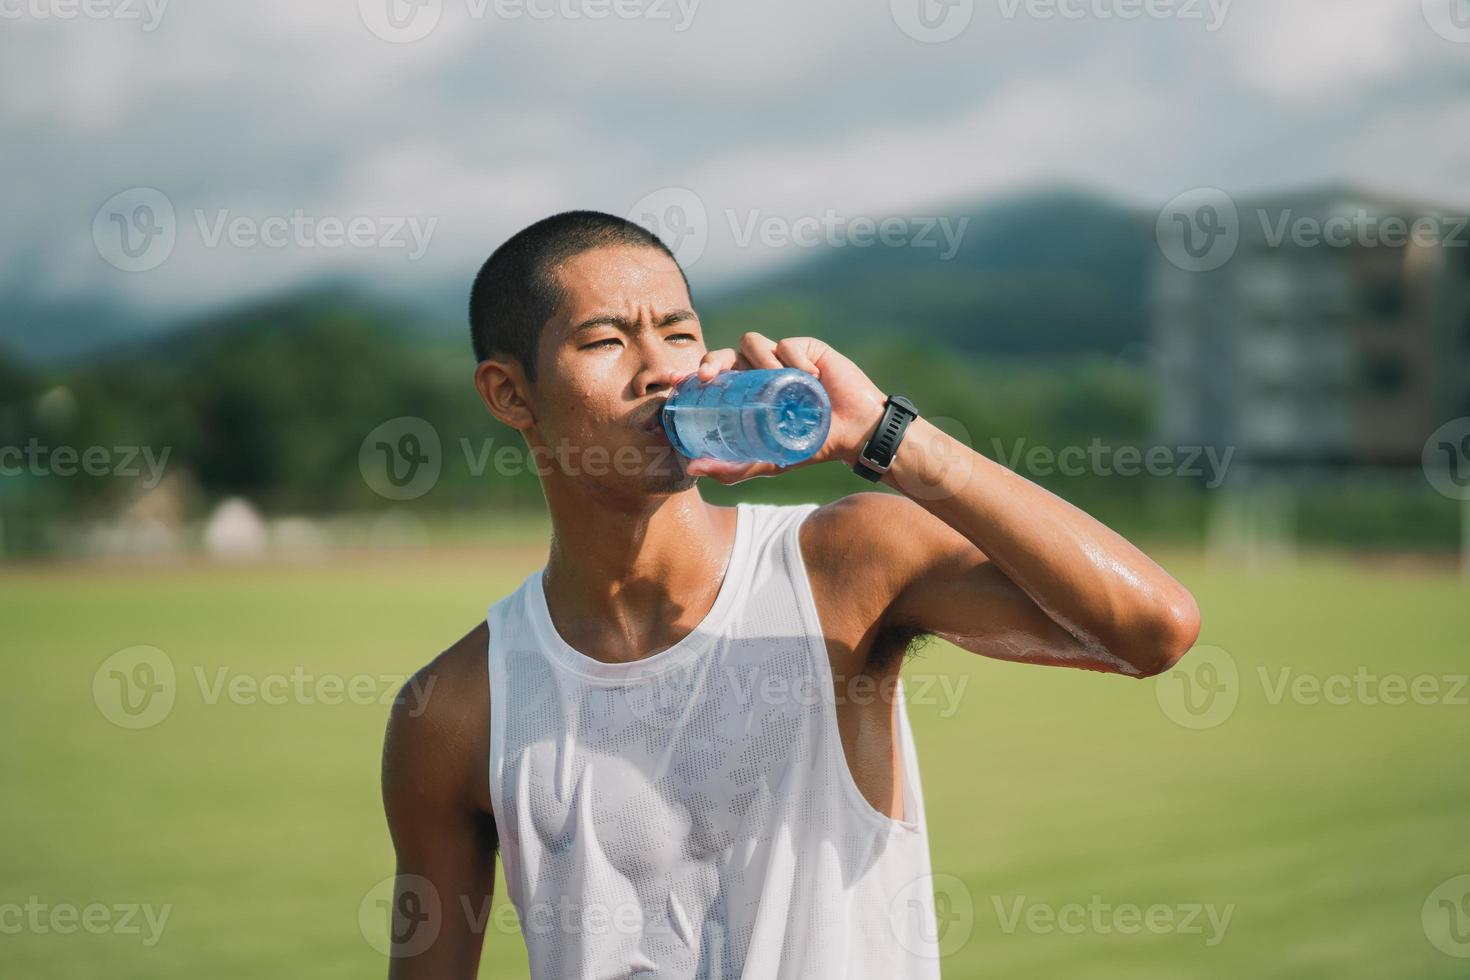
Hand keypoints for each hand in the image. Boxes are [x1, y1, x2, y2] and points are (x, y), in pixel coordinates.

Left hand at [680, 332, 886, 484]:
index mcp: (746, 393)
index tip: (671, 379)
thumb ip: (733, 468)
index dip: (688, 373)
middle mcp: (759, 372)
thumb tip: (692, 468)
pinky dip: (794, 360)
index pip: (712, 377)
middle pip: (725, 354)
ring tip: (780, 382)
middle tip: (708, 376)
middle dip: (711, 360)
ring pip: (752, 342)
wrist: (854, 434)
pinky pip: (787, 344)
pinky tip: (810, 377)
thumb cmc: (809, 446)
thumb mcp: (767, 461)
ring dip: (759, 360)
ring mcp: (781, 357)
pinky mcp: (806, 347)